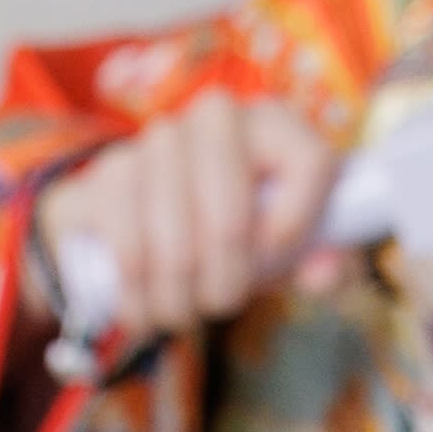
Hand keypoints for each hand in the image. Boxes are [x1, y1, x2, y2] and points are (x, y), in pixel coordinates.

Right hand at [32, 97, 346, 373]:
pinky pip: (129, 252)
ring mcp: (158, 140)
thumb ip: (323, 261)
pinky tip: (144, 313)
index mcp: (277, 124)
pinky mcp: (109, 173)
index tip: (276, 260)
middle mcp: (219, 117)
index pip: (310, 163)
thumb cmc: (232, 230)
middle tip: (221, 304)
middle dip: (226, 283)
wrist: (139, 216)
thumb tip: (323, 275)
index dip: (297, 227)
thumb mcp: (285, 248)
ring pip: (176, 245)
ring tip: (181, 314)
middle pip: (231, 218)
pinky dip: (138, 299)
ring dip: (178, 300)